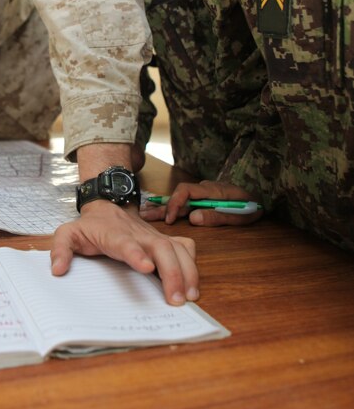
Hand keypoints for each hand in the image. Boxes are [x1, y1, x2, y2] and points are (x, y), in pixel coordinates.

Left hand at [51, 201, 197, 305]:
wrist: (108, 205)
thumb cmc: (89, 226)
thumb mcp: (68, 233)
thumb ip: (60, 249)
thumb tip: (57, 270)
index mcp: (114, 235)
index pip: (126, 243)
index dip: (136, 254)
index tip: (146, 268)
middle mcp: (139, 234)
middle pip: (162, 248)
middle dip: (173, 272)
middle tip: (177, 300)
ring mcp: (154, 236)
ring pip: (178, 248)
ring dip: (187, 271)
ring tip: (190, 297)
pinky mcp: (164, 240)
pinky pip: (185, 247)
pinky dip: (192, 263)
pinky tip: (192, 283)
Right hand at [140, 180, 263, 226]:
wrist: (263, 196)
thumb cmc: (252, 206)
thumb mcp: (240, 215)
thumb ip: (217, 216)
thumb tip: (194, 218)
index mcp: (213, 190)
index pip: (187, 191)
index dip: (176, 204)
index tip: (170, 219)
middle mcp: (205, 188)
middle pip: (179, 194)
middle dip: (162, 206)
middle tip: (145, 215)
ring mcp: (203, 192)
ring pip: (180, 198)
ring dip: (163, 206)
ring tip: (145, 212)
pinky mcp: (204, 198)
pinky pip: (185, 201)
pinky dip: (171, 206)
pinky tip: (159, 210)